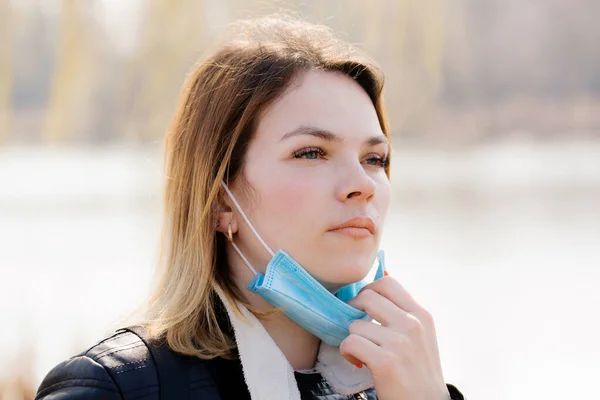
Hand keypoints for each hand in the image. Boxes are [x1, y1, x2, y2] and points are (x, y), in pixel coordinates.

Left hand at [339, 273, 449, 399]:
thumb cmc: (418, 370)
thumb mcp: (420, 335)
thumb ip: (402, 313)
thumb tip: (374, 286)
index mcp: (421, 315)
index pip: (388, 282)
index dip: (368, 289)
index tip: (364, 304)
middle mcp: (412, 324)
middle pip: (368, 296)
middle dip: (354, 309)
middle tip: (356, 324)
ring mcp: (399, 342)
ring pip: (355, 324)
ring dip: (352, 338)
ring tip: (361, 351)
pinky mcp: (385, 361)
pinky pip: (350, 343)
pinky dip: (347, 352)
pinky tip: (356, 360)